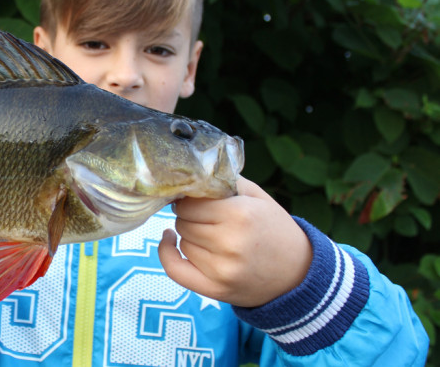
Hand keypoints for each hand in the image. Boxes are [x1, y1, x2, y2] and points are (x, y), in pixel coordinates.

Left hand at [157, 176, 312, 307]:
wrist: (298, 273)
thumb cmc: (275, 229)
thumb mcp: (257, 196)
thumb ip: (224, 181)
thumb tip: (189, 175)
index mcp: (240, 214)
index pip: (190, 204)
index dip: (190, 200)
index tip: (196, 200)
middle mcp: (229, 243)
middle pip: (184, 222)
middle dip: (190, 217)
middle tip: (208, 218)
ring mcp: (222, 270)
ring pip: (182, 242)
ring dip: (189, 236)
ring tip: (211, 235)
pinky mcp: (215, 289)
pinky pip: (174, 269)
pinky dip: (166, 253)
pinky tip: (169, 240)